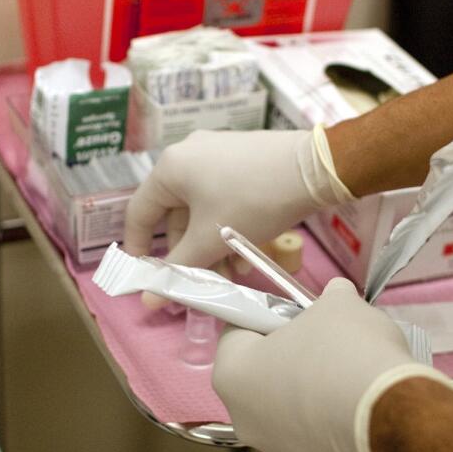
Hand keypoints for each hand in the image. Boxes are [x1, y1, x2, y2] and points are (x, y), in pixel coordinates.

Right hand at [122, 127, 353, 273]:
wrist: (314, 168)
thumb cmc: (253, 202)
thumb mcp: (211, 240)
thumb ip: (178, 269)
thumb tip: (149, 300)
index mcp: (170, 167)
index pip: (139, 213)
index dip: (138, 249)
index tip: (146, 277)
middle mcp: (187, 153)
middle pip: (174, 214)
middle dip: (189, 252)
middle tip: (201, 280)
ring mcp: (216, 151)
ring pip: (201, 208)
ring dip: (211, 243)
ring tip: (232, 271)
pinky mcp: (241, 156)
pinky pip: (221, 195)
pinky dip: (226, 224)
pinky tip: (246, 249)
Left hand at [213, 278, 452, 451]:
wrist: (393, 420)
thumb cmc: (348, 351)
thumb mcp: (339, 305)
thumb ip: (330, 298)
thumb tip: (337, 297)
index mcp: (230, 373)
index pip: (237, 332)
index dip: (267, 315)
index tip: (296, 312)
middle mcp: (242, 418)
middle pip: (261, 373)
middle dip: (290, 354)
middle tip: (325, 339)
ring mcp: (275, 448)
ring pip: (287, 406)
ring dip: (312, 387)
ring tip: (350, 371)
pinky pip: (315, 431)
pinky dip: (331, 416)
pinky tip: (360, 401)